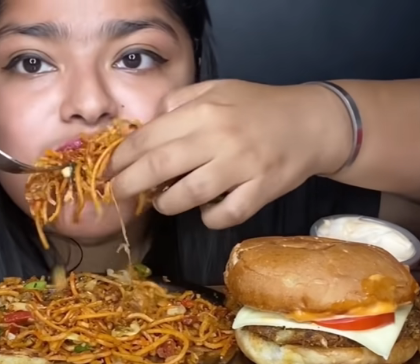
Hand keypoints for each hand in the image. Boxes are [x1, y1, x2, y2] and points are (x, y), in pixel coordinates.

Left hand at [109, 79, 349, 228]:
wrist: (310, 122)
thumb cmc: (259, 106)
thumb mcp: (217, 89)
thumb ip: (180, 101)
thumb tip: (149, 123)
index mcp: (203, 111)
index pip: (148, 138)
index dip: (121, 158)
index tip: (109, 171)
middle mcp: (219, 138)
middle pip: (159, 167)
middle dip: (129, 184)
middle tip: (116, 194)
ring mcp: (241, 167)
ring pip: (188, 195)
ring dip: (167, 204)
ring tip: (163, 202)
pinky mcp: (261, 191)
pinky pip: (225, 215)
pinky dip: (210, 217)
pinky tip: (207, 210)